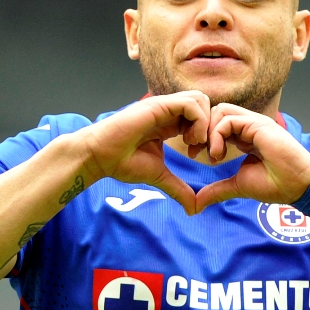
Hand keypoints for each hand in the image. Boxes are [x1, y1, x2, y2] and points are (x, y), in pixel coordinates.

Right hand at [83, 91, 210, 213]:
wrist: (99, 156)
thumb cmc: (123, 163)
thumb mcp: (159, 176)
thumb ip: (178, 189)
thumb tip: (194, 210)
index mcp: (170, 123)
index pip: (200, 116)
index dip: (206, 135)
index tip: (197, 155)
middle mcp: (168, 111)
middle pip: (204, 104)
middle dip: (210, 126)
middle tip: (200, 149)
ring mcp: (163, 106)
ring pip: (200, 99)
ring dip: (204, 123)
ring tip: (193, 143)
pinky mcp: (158, 105)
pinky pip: (191, 104)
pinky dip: (198, 121)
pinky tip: (188, 140)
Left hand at [195, 104, 309, 212]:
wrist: (299, 186)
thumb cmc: (275, 185)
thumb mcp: (238, 186)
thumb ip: (217, 189)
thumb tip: (196, 204)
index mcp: (244, 136)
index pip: (216, 123)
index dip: (202, 136)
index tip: (195, 155)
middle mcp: (248, 126)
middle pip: (215, 111)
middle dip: (201, 129)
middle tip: (196, 152)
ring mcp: (254, 123)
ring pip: (220, 110)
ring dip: (209, 131)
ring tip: (211, 154)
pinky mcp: (258, 125)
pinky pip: (228, 120)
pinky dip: (217, 135)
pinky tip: (218, 154)